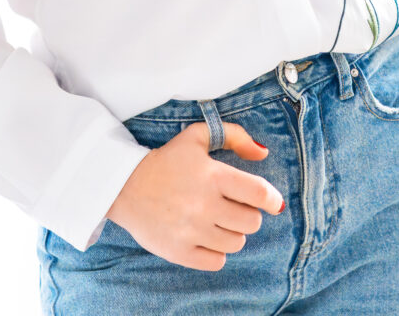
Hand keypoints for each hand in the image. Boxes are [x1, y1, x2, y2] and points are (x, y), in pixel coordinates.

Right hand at [106, 120, 284, 270]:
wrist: (125, 185)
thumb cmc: (168, 160)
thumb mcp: (198, 137)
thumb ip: (235, 137)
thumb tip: (263, 154)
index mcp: (212, 175)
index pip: (258, 193)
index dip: (272, 199)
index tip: (273, 202)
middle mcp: (204, 204)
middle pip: (252, 222)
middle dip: (248, 215)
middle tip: (233, 206)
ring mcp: (192, 231)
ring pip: (237, 243)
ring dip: (232, 232)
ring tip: (217, 220)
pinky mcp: (180, 252)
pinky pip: (217, 261)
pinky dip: (216, 251)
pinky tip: (206, 236)